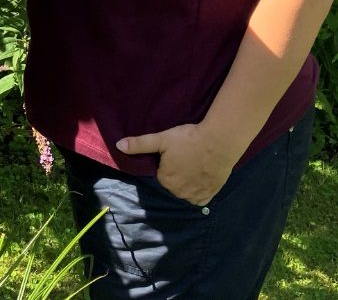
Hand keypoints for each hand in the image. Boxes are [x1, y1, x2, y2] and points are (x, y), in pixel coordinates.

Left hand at [116, 123, 236, 206]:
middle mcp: (179, 193)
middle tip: (185, 158)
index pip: (160, 175)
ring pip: (186, 191)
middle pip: (173, 184)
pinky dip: (199, 190)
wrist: (219, 142)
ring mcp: (195, 196)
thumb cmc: (188, 139)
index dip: (166, 164)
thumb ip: (139, 144)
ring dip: (188, 183)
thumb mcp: (161, 139)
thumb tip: (118, 145)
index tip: (174, 154)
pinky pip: (200, 197)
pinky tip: (201, 177)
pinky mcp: (210, 196)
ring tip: (194, 165)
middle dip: (176, 174)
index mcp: (165, 181)